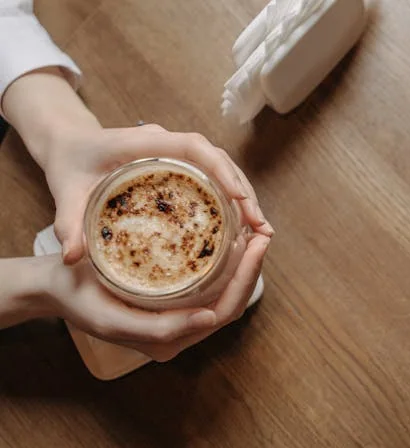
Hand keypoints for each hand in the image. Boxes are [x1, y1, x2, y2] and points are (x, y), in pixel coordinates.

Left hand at [44, 123, 271, 263]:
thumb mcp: (65, 193)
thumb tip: (72, 260)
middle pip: (218, 158)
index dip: (221, 170)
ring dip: (244, 195)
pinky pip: (214, 176)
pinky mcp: (182, 166)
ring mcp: (178, 153)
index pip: (195, 147)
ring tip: (260, 229)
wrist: (69, 146)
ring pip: (222, 167)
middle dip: (243, 190)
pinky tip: (242, 225)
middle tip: (260, 225)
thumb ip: (69, 224)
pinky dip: (232, 198)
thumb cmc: (69, 166)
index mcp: (145, 142)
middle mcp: (168, 143)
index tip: (239, 198)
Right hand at [45, 234, 270, 361]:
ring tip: (254, 232)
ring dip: (244, 265)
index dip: (246, 278)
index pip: (225, 311)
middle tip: (262, 231)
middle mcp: (180, 334)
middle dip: (252, 267)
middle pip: (232, 303)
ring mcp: (178, 319)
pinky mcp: (174, 303)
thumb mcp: (111, 317)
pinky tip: (233, 238)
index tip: (257, 244)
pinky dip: (227, 264)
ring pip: (225, 294)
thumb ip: (158, 328)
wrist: (53, 287)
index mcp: (169, 341)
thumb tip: (209, 319)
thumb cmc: (77, 296)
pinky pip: (210, 286)